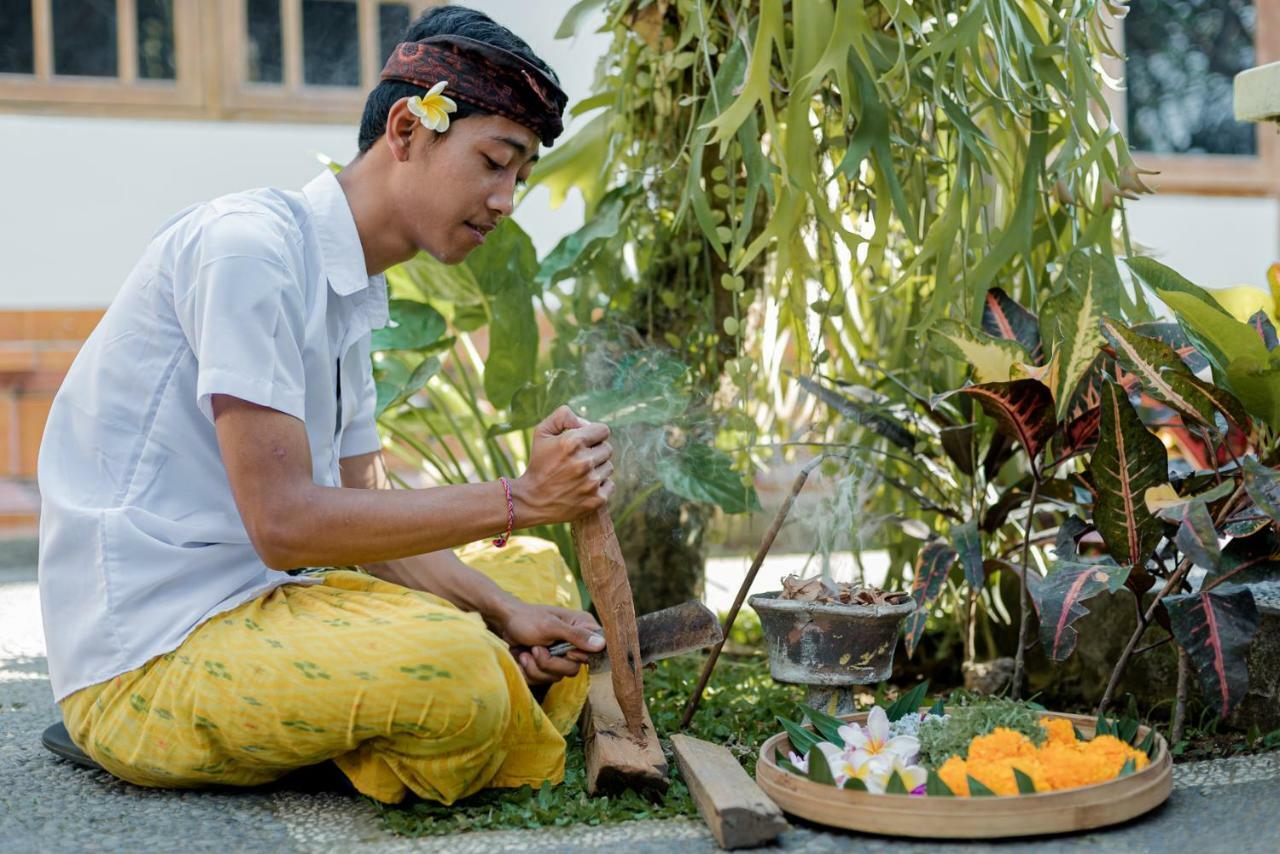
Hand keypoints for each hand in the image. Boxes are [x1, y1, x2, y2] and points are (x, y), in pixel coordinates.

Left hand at [500, 602, 604, 685]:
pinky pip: (543, 679)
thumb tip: (602, 644)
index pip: (596, 651)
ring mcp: (561, 655)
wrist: (503, 622)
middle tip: (536, 650)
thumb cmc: (526, 618)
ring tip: (525, 652)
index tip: (564, 651)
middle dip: (549, 664)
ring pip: (556, 677)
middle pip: (572, 670)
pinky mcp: (547, 665)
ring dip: (536, 667)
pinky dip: (529, 671)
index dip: (579, 656)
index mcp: (582, 627)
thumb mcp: (550, 626)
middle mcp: (575, 642)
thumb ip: (576, 636)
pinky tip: (522, 657)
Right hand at [512, 405, 613, 526]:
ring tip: (579, 475)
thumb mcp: (542, 433)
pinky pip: (610, 484)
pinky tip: (582, 487)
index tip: (585, 442)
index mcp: (573, 442)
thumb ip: (562, 416)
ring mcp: (592, 482)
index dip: (594, 434)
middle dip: (595, 451)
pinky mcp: (597, 499)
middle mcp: (585, 462)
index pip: (604, 430)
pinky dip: (599, 486)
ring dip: (597, 469)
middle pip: (607, 449)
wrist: (532, 501)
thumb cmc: (539, 464)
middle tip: (579, 460)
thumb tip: (584, 421)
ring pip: (609, 467)